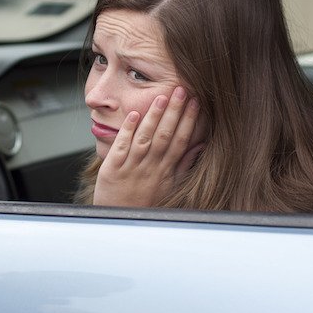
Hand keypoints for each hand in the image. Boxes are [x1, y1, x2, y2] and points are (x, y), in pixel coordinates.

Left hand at [93, 86, 202, 206]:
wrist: (121, 221)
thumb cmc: (147, 203)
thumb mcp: (171, 187)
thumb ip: (184, 166)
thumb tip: (200, 146)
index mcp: (166, 171)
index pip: (180, 141)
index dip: (189, 121)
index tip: (196, 102)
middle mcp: (151, 168)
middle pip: (165, 136)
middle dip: (174, 112)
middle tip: (181, 90)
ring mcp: (131, 168)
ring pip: (144, 139)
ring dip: (153, 117)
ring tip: (161, 97)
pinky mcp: (112, 170)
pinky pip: (121, 147)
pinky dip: (127, 131)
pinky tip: (134, 115)